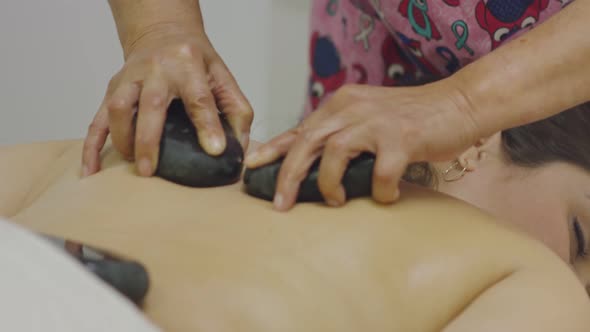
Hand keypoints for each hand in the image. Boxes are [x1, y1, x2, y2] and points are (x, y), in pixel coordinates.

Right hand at [82, 25, 252, 176]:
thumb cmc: (196, 61)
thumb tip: (237, 151)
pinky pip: (97, 119)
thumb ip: (237, 111)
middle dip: (149, 140)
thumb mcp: (223, 77)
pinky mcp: (112, 90)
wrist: (163, 32)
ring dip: (122, 140)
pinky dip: (91, 146)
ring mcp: (130, 79)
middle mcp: (156, 70)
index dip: (208, 125)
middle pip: (151, 105)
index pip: (199, 98)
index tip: (214, 150)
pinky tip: (90, 170)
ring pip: (119, 108)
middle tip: (150, 171)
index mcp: (188, 65)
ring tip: (134, 165)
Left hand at [245, 80, 478, 210]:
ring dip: (328, 183)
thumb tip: (314, 163)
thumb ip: (342, 133)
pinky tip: (387, 196)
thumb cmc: (412, 118)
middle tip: (281, 204)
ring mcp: (376, 122)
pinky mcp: (402, 137)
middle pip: (307, 141)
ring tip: (336, 200)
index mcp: (342, 104)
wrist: (458, 104)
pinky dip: (381, 191)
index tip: (252, 165)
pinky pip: (381, 172)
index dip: (273, 148)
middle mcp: (353, 108)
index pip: (300, 128)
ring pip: (334, 152)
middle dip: (288, 175)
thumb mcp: (368, 117)